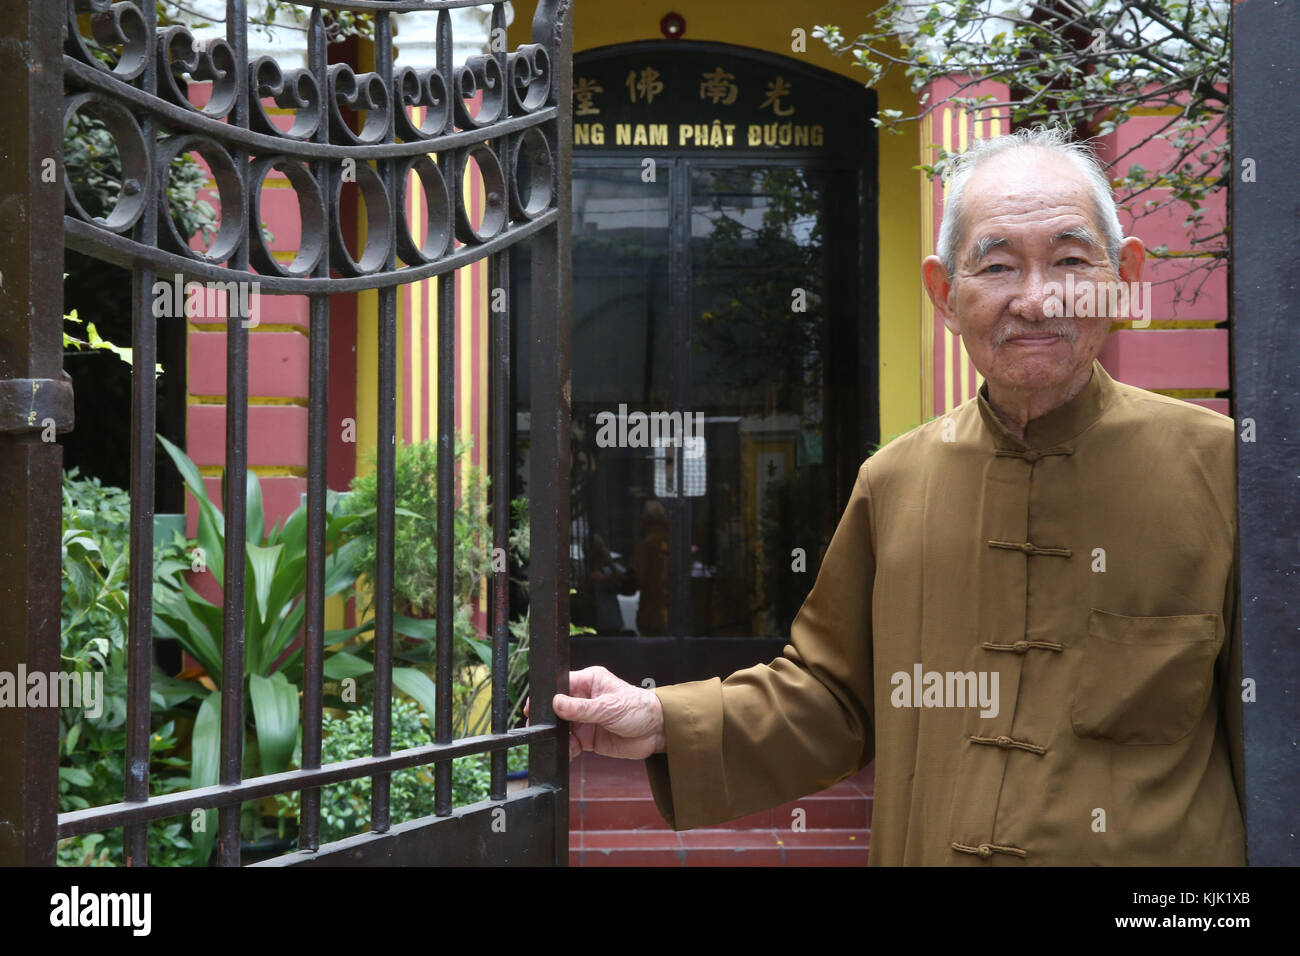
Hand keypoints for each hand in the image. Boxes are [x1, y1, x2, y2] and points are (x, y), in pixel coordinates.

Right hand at [524, 666, 665, 759]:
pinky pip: (570, 744)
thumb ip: (581, 708)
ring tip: (554, 743)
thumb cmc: (639, 709)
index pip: (560, 685)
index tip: (533, 707)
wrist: (658, 733)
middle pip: (557, 708)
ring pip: (561, 728)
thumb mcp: (609, 707)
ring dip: (557, 737)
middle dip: (548, 719)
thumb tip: (556, 703)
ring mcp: (585, 719)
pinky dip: (566, 749)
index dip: (546, 695)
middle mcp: (584, 699)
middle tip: (540, 729)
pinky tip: (567, 752)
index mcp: (589, 681)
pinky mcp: (588, 738)